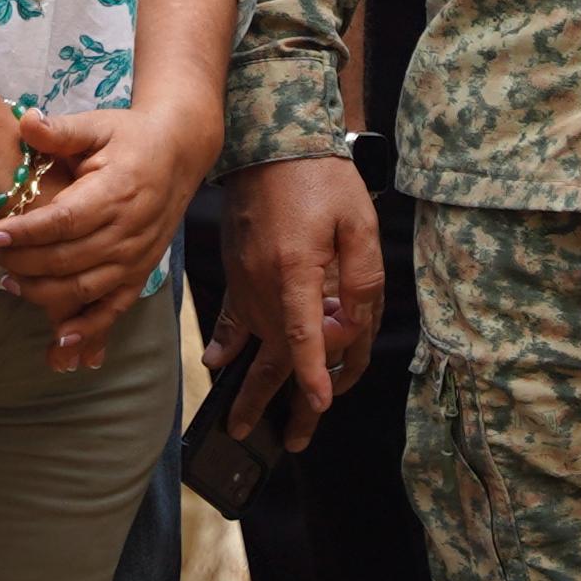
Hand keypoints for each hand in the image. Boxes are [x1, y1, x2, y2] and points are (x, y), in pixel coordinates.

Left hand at [0, 102, 219, 369]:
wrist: (179, 153)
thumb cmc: (131, 137)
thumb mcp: (97, 124)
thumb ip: (60, 130)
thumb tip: (24, 121)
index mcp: (115, 191)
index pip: (64, 220)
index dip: (27, 232)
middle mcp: (128, 230)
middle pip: (68, 259)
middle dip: (24, 264)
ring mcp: (136, 257)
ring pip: (84, 288)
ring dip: (43, 294)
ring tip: (9, 284)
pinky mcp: (140, 273)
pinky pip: (113, 308)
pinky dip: (88, 330)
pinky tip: (60, 342)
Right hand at [205, 154, 384, 447]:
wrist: (272, 139)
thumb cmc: (321, 176)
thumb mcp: (358, 222)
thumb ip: (362, 278)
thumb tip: (354, 324)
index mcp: (295, 270)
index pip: (303, 335)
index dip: (312, 373)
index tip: (320, 404)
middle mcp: (263, 282)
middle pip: (273, 353)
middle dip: (279, 401)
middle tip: (290, 441)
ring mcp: (244, 278)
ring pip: (253, 342)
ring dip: (254, 384)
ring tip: (243, 423)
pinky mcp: (237, 269)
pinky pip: (228, 314)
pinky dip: (224, 342)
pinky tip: (218, 364)